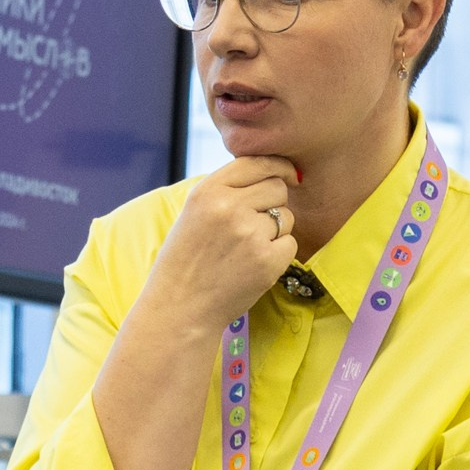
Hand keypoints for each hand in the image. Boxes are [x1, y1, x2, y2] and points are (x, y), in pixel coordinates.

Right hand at [139, 156, 301, 334]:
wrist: (179, 307)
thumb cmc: (187, 259)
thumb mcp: (195, 212)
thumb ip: (227, 189)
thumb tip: (273, 171)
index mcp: (208, 191)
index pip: (256, 162)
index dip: (278, 166)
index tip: (288, 174)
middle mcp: (229, 207)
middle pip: (277, 188)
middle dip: (274, 203)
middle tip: (253, 225)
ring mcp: (250, 234)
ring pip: (286, 217)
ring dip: (274, 231)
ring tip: (245, 249)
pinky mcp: (267, 260)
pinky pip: (290, 244)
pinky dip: (278, 254)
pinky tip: (253, 265)